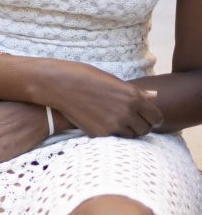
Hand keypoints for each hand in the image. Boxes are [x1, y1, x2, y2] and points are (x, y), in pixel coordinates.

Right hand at [39, 60, 162, 136]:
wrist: (57, 84)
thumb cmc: (83, 76)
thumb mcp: (112, 80)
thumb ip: (135, 92)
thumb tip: (155, 95)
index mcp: (133, 96)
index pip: (156, 117)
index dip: (153, 119)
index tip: (146, 118)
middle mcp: (128, 112)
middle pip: (145, 130)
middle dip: (140, 126)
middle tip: (130, 121)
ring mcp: (114, 124)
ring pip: (131, 136)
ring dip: (127, 131)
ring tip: (114, 121)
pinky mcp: (101, 133)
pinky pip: (114, 137)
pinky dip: (111, 132)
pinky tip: (100, 122)